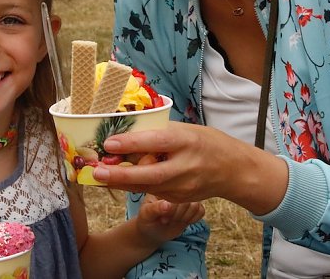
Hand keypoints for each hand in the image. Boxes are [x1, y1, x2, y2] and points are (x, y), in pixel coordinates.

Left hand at [92, 121, 287, 213]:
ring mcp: (183, 187)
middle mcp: (185, 166)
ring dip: (121, 183)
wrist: (233, 170)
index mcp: (187, 141)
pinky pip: (153, 192)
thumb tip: (127, 130)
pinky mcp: (179, 199)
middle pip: (149, 174)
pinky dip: (135, 186)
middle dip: (120, 175)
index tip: (109, 143)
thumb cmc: (206, 142)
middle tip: (97, 173)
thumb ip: (159, 132)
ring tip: (99, 177)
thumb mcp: (186, 129)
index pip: (155, 142)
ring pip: (147, 187)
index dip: (131, 144)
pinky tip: (120, 180)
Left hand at [136, 193, 204, 244]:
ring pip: (196, 206)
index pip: (177, 194)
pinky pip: (201, 211)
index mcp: (164, 186)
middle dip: (178, 215)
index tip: (162, 218)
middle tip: (166, 221)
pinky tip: (183, 222)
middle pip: (189, 200)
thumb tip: (167, 205)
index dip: (173, 209)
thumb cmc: (146, 220)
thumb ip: (155, 209)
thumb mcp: (146, 215)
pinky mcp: (192, 208)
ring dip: (186, 217)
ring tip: (174, 221)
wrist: (152, 231)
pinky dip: (194, 219)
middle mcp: (177, 190)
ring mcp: (185, 198)